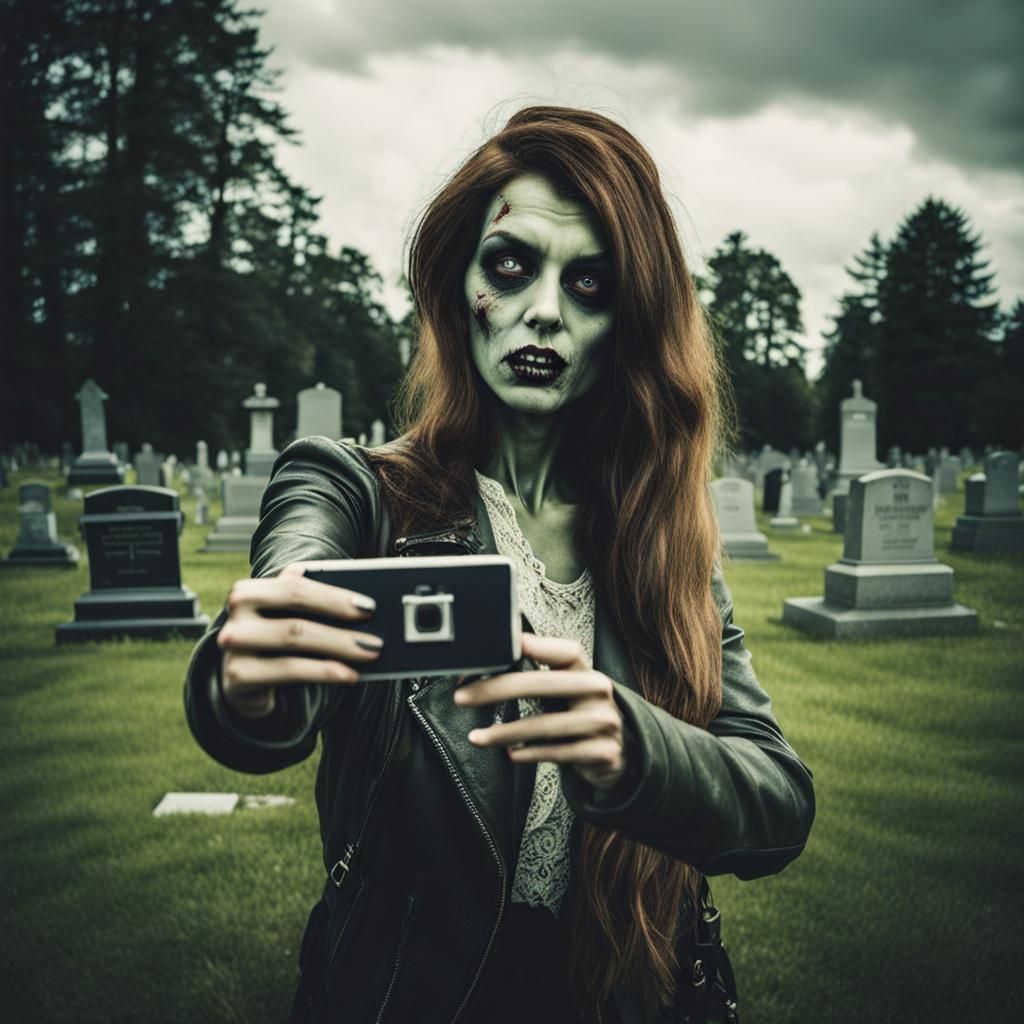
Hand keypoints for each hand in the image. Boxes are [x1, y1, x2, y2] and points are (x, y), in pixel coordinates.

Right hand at [216, 562, 382, 717]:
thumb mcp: (290, 616)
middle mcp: (237, 611)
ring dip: (339, 647)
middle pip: (295, 613)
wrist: (243, 680)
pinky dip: (325, 672)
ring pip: (294, 639)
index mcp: (250, 589)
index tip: (369, 606)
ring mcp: (232, 643)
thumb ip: (313, 599)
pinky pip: (289, 670)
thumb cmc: (276, 640)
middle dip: (341, 623)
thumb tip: (362, 592)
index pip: (296, 587)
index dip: (334, 597)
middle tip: (377, 636)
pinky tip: (350, 674)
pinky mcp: (237, 674)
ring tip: (371, 653)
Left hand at [455, 632, 627, 790]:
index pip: (565, 651)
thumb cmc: (581, 715)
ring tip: (476, 737)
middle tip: (463, 697)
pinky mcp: (602, 753)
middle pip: (543, 684)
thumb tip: (489, 660)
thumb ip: (539, 675)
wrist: (622, 753)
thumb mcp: (567, 692)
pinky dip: (530, 754)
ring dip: (505, 732)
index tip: (507, 644)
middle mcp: (598, 692)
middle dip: (497, 689)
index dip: (538, 645)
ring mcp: (603, 723)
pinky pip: (558, 753)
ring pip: (545, 725)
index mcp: (587, 672)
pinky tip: (510, 754)